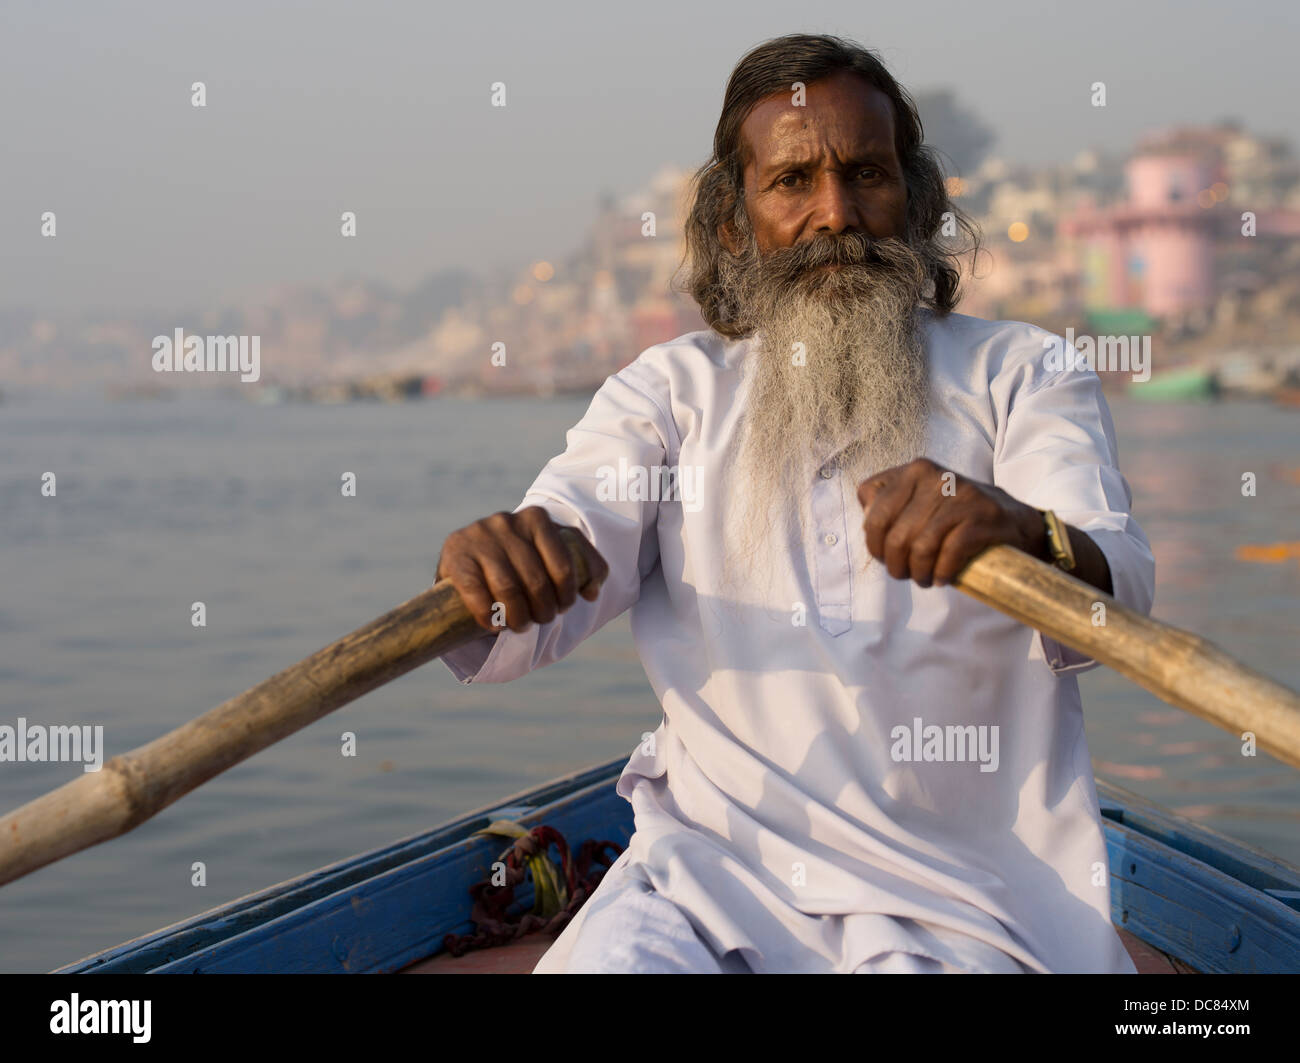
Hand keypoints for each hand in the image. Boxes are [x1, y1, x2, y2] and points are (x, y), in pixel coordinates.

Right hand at [436, 507, 608, 632]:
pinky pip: (476, 593)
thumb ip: (586, 566)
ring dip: (518, 618)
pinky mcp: (454, 556)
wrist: (471, 555)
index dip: (566, 595)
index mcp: (536, 518)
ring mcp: (478, 537)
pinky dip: (488, 616)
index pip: (563, 566)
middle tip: (540, 620)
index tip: (562, 608)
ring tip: (519, 626)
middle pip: (536, 581)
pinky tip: (494, 625)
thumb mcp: (554, 552)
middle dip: (543, 611)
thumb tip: (592, 593)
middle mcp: (506, 521)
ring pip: (508, 589)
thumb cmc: (522, 557)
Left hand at [857, 458, 1045, 587]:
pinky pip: (947, 553)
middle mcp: (934, 476)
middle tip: (906, 575)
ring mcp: (959, 495)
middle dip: (895, 564)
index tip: (886, 556)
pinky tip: (943, 578)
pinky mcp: (980, 517)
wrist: (1015, 521)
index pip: (874, 511)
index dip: (874, 542)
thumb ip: (891, 503)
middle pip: (895, 535)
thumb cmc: (957, 516)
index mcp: (914, 470)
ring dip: (918, 573)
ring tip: (925, 579)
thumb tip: (866, 523)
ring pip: (919, 547)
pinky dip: (941, 572)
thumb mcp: (922, 499)